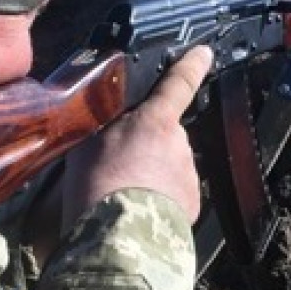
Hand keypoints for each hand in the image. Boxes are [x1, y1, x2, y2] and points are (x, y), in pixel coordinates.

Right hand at [60, 46, 212, 231]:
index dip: (191, 66)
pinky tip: (138, 212)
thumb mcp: (86, 145)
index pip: (178, 83)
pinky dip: (160, 201)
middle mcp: (178, 144)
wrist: (119, 236)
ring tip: (123, 196)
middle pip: (165, 136)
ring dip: (152, 176)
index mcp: (154, 121)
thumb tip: (103, 121)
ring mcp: (187, 174)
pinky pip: (175, 195)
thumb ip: (103, 126)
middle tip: (117, 167)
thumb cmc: (97, 188)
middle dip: (147, 147)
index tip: (204, 54)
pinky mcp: (191, 204)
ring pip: (170, 167)